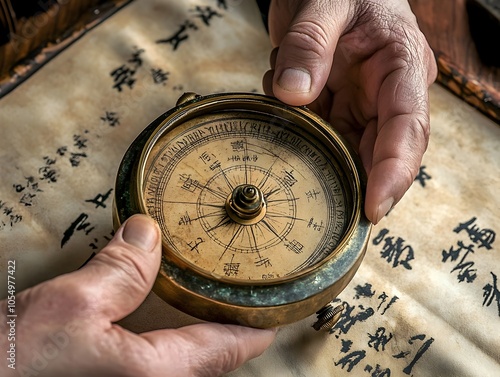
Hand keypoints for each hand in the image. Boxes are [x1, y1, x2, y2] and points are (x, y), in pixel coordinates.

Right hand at [1, 215, 274, 376]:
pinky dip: (169, 338)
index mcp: (156, 374)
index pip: (226, 348)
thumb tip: (147, 234)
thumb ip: (120, 270)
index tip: (274, 312)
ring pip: (183, 363)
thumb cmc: (15, 367)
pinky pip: (156, 363)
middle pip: (210, 359)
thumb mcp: (73, 305)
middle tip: (242, 296)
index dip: (254, 327)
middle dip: (228, 327)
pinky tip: (159, 317)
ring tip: (208, 301)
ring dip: (199, 333)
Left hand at [263, 0, 437, 223]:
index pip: (407, 128)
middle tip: (332, 210)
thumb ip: (308, 43)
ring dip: (318, 150)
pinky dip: (302, 131)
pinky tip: (285, 106)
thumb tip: (293, 92)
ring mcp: (363, 103)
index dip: (394, 172)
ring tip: (293, 123)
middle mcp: (388, 92)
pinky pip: (323, 134)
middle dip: (358, 182)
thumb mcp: (325, 2)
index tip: (375, 207)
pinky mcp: (339, 107)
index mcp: (402, 66)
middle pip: (382, 151)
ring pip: (348, 148)